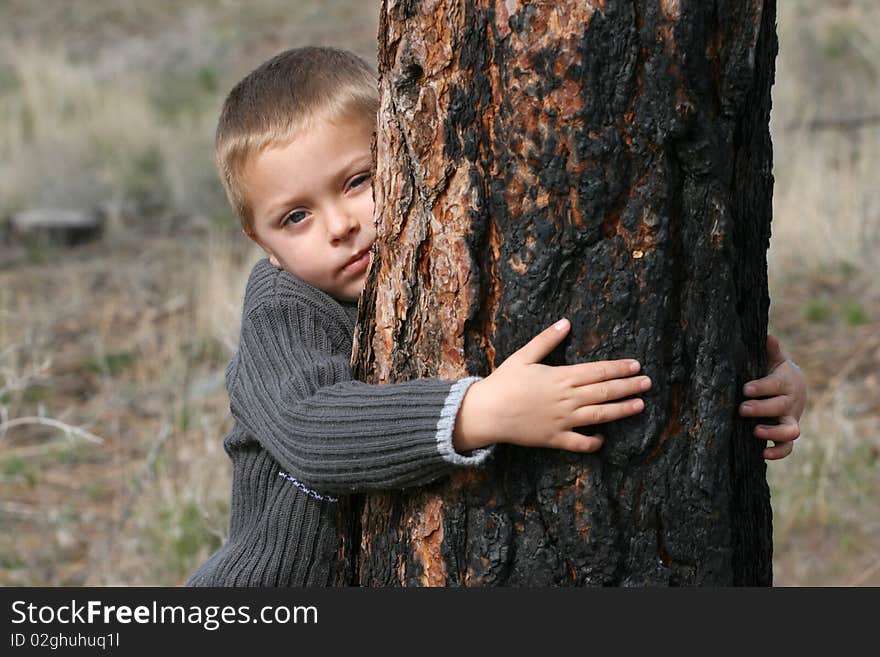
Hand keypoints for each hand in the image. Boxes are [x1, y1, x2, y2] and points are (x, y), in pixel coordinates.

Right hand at [453, 318, 650, 452]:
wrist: (486, 413)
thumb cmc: (503, 382)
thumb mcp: (523, 356)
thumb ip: (546, 340)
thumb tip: (566, 323)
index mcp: (561, 377)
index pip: (598, 371)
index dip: (619, 368)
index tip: (636, 365)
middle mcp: (566, 399)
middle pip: (604, 392)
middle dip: (628, 386)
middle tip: (648, 382)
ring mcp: (563, 420)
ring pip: (600, 416)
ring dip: (622, 410)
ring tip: (640, 405)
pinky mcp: (555, 439)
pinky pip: (580, 443)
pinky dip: (593, 442)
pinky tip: (603, 438)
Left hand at [739, 334, 806, 460]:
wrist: (794, 389)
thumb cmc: (776, 372)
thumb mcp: (774, 360)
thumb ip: (771, 351)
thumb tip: (768, 336)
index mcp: (786, 382)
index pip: (775, 385)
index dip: (761, 388)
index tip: (745, 389)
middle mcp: (790, 402)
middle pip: (780, 406)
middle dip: (761, 409)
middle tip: (742, 408)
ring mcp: (790, 420)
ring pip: (789, 431)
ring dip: (773, 432)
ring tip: (755, 431)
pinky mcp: (787, 435)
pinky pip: (787, 448)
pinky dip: (778, 453)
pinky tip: (762, 454)